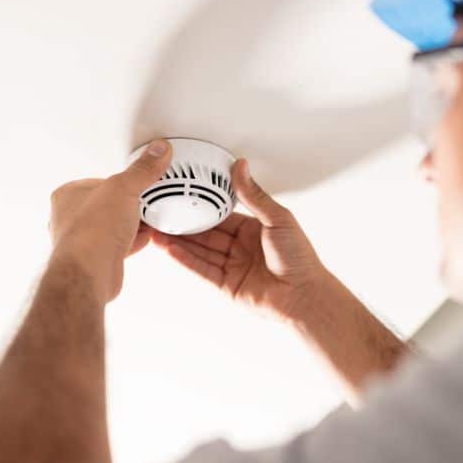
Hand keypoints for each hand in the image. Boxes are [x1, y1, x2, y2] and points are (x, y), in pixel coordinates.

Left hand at [48, 139, 171, 302]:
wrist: (91, 272)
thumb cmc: (91, 231)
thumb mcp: (124, 188)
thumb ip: (142, 170)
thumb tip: (156, 152)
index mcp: (67, 195)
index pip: (99, 180)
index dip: (120, 181)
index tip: (136, 179)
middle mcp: (71, 218)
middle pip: (107, 204)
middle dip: (126, 204)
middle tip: (144, 198)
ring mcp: (84, 240)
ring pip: (112, 226)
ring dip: (130, 224)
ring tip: (146, 218)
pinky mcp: (98, 259)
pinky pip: (119, 245)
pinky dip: (133, 241)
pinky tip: (144, 238)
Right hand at [152, 159, 327, 320]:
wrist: (304, 295)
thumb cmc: (300, 259)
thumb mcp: (278, 218)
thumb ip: (254, 195)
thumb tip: (241, 167)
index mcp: (254, 229)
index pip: (222, 214)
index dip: (203, 206)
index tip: (184, 194)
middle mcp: (242, 248)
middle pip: (207, 233)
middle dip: (185, 224)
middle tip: (163, 211)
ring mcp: (233, 267)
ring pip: (200, 251)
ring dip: (179, 241)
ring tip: (157, 229)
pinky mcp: (226, 285)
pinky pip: (202, 269)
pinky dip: (185, 259)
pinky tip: (170, 249)